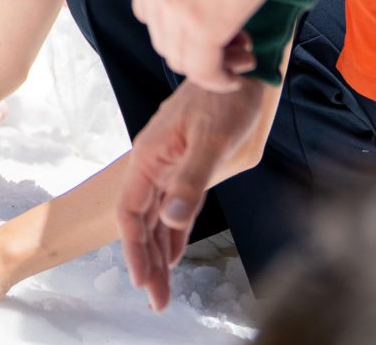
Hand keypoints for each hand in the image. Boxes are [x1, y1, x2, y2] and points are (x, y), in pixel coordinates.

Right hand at [118, 78, 270, 310]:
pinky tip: (171, 255)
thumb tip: (170, 220)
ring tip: (162, 290)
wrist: (244, 74)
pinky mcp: (189, 169)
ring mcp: (170, 168)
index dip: (134, 248)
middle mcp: (154, 166)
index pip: (131, 212)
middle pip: (142, 222)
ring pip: (157, 219)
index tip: (142, 281)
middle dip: (146, 262)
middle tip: (157, 301)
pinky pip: (175, 209)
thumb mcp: (210, 141)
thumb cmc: (225, 100)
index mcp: (149, 158)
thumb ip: (189, 181)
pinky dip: (172, 235)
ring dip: (158, 254)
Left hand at [133, 0, 287, 90]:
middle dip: (194, 46)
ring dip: (209, 64)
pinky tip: (234, 77)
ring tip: (241, 56)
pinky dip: (217, 79)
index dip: (177, 24)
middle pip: (162, 34)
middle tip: (232, 42)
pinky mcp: (201, 25)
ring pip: (179, 55)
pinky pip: (202, 69)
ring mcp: (172, 6)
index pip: (149, 8)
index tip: (208, 23)